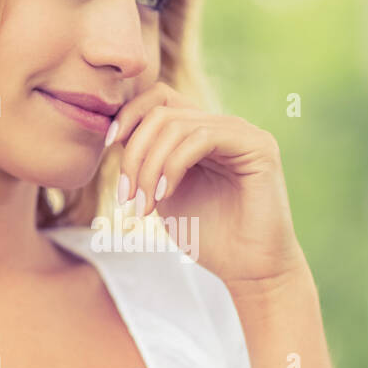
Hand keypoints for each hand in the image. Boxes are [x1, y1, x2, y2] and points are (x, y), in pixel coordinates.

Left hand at [107, 81, 306, 286]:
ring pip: (177, 125)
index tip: (109, 146)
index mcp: (202, 132)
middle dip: (134, 154)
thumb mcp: (163, 192)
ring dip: (149, 166)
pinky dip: (174, 165)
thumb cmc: (207, 236)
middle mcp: (224, 126)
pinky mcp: (258, 146)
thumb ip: (146, 161)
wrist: (247, 269)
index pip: (160, 98)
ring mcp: (242, 133)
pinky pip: (202, 137)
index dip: (129, 115)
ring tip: (144, 205)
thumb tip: (116, 132)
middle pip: (162, 112)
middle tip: (126, 196)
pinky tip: (165, 194)